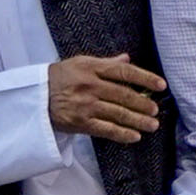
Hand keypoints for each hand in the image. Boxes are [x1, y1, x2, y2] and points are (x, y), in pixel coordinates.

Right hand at [44, 55, 170, 143]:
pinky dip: (123, 134)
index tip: (161, 85)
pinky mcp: (79, 122)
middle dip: (144, 104)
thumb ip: (106, 63)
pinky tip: (135, 136)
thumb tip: (127, 59)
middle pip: (124, 95)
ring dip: (139, 120)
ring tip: (153, 125)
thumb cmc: (60, 77)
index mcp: (91, 68)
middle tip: (155, 109)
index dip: (145, 78)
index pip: (124, 72)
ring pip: (119, 113)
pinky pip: (106, 130)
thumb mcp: (80, 64)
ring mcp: (84, 105)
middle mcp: (89, 85)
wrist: (34, 95)